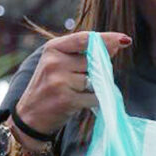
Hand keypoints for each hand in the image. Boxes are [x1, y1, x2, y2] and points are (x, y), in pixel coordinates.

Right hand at [14, 31, 131, 135]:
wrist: (31, 116)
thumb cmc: (51, 86)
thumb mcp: (61, 63)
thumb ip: (84, 53)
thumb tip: (116, 44)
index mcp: (53, 48)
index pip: (85, 39)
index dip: (107, 39)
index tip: (124, 40)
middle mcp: (54, 62)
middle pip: (94, 62)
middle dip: (96, 71)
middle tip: (80, 80)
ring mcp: (59, 80)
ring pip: (96, 80)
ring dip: (94, 88)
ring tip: (75, 92)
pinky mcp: (66, 99)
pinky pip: (95, 97)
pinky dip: (94, 101)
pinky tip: (79, 102)